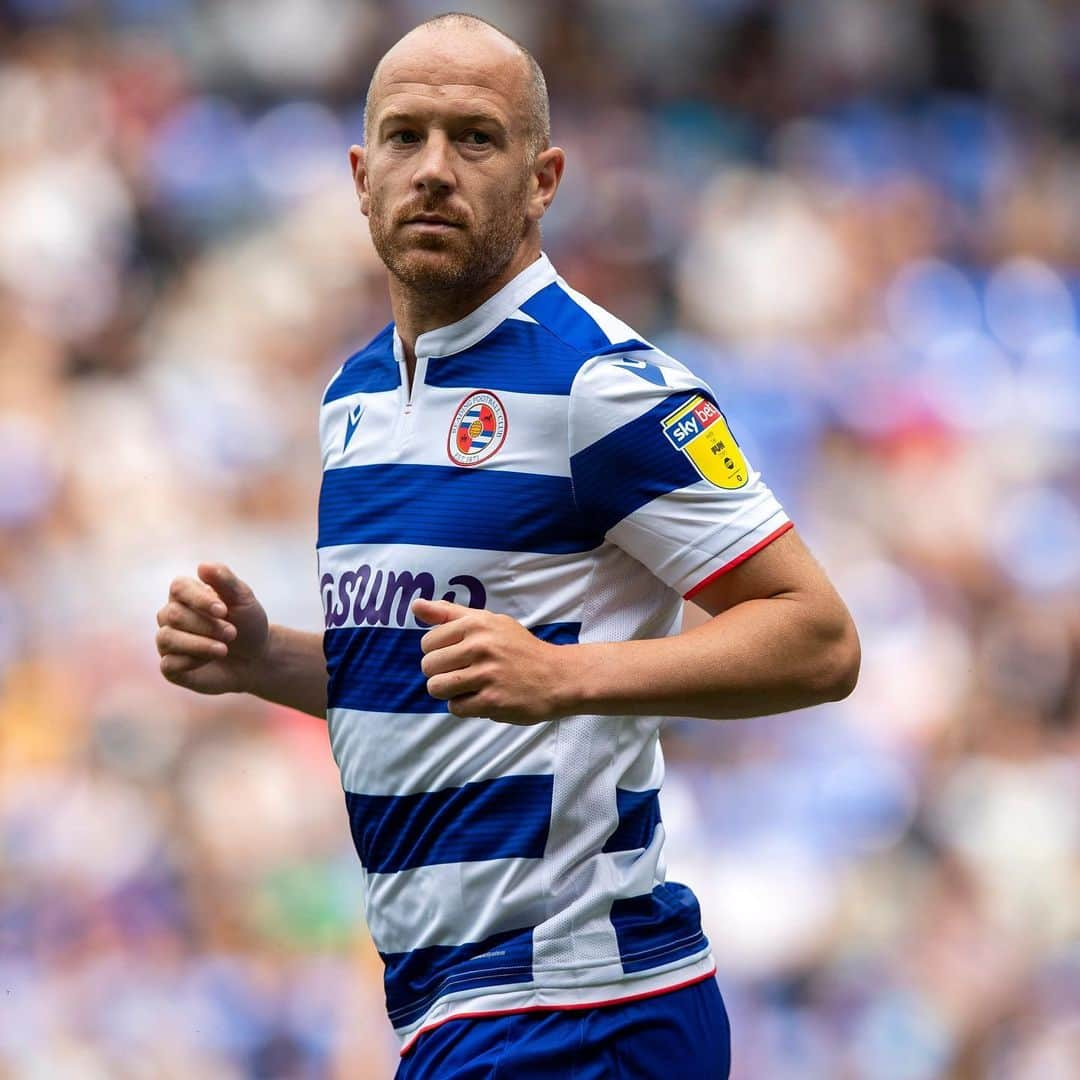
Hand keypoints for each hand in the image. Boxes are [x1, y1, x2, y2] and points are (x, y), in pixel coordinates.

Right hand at [156, 563, 269, 694]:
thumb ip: (225, 580)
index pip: (178, 588)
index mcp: (186, 594)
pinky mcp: (170, 667)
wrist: (256, 659)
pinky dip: (191, 662)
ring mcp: (169, 641)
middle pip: (173, 615)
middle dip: (207, 625)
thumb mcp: (243, 599)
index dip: (199, 599)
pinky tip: (210, 660)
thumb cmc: (248, 624)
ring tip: (224, 648)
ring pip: (166, 638)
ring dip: (200, 644)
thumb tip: (203, 566)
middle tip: (232, 633)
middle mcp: (171, 615)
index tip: (223, 610)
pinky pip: (168, 665)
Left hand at [414, 599, 573, 723]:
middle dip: (441, 673)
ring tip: (468, 687)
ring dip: (449, 692)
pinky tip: (482, 698)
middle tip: (464, 673)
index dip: (439, 652)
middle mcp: (480, 646)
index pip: (428, 642)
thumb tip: (415, 606)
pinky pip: (456, 708)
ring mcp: (486, 674)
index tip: (458, 655)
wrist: (558, 676)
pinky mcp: (492, 701)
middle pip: (428, 666)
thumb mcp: (489, 621)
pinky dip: (465, 706)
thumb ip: (450, 614)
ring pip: (437, 688)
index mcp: (476, 624)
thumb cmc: (519, 648)